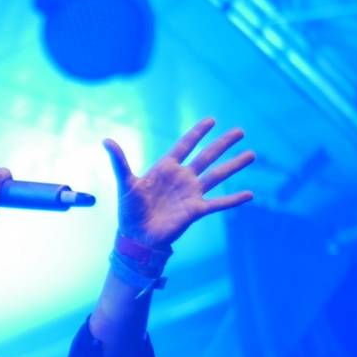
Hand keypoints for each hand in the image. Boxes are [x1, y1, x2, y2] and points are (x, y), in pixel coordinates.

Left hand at [104, 118, 255, 248]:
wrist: (136, 237)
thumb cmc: (129, 210)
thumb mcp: (125, 183)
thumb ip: (119, 161)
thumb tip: (106, 140)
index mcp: (165, 168)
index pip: (184, 145)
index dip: (197, 133)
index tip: (211, 120)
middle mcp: (181, 178)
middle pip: (206, 156)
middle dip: (222, 144)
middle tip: (240, 130)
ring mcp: (190, 193)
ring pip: (217, 175)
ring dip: (234, 165)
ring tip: (251, 154)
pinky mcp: (195, 210)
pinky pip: (218, 203)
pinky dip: (233, 199)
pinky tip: (249, 194)